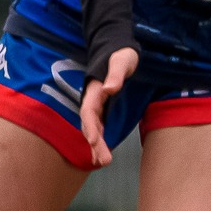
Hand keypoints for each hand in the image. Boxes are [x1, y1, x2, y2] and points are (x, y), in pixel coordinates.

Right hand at [81, 47, 136, 168]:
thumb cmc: (120, 54)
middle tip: (103, 161)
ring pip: (93, 128)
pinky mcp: (104, 107)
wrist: (117, 48)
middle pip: (90, 124)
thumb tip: (110, 89)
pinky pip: (99, 126)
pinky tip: (102, 152)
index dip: (90, 127)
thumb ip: (116, 75)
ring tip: (102, 162)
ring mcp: (97, 104)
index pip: (89, 112)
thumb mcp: (121, 61)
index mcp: (95, 90)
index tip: (94, 142)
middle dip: (95, 143)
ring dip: (96, 144)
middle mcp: (92, 99)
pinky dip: (100, 138)